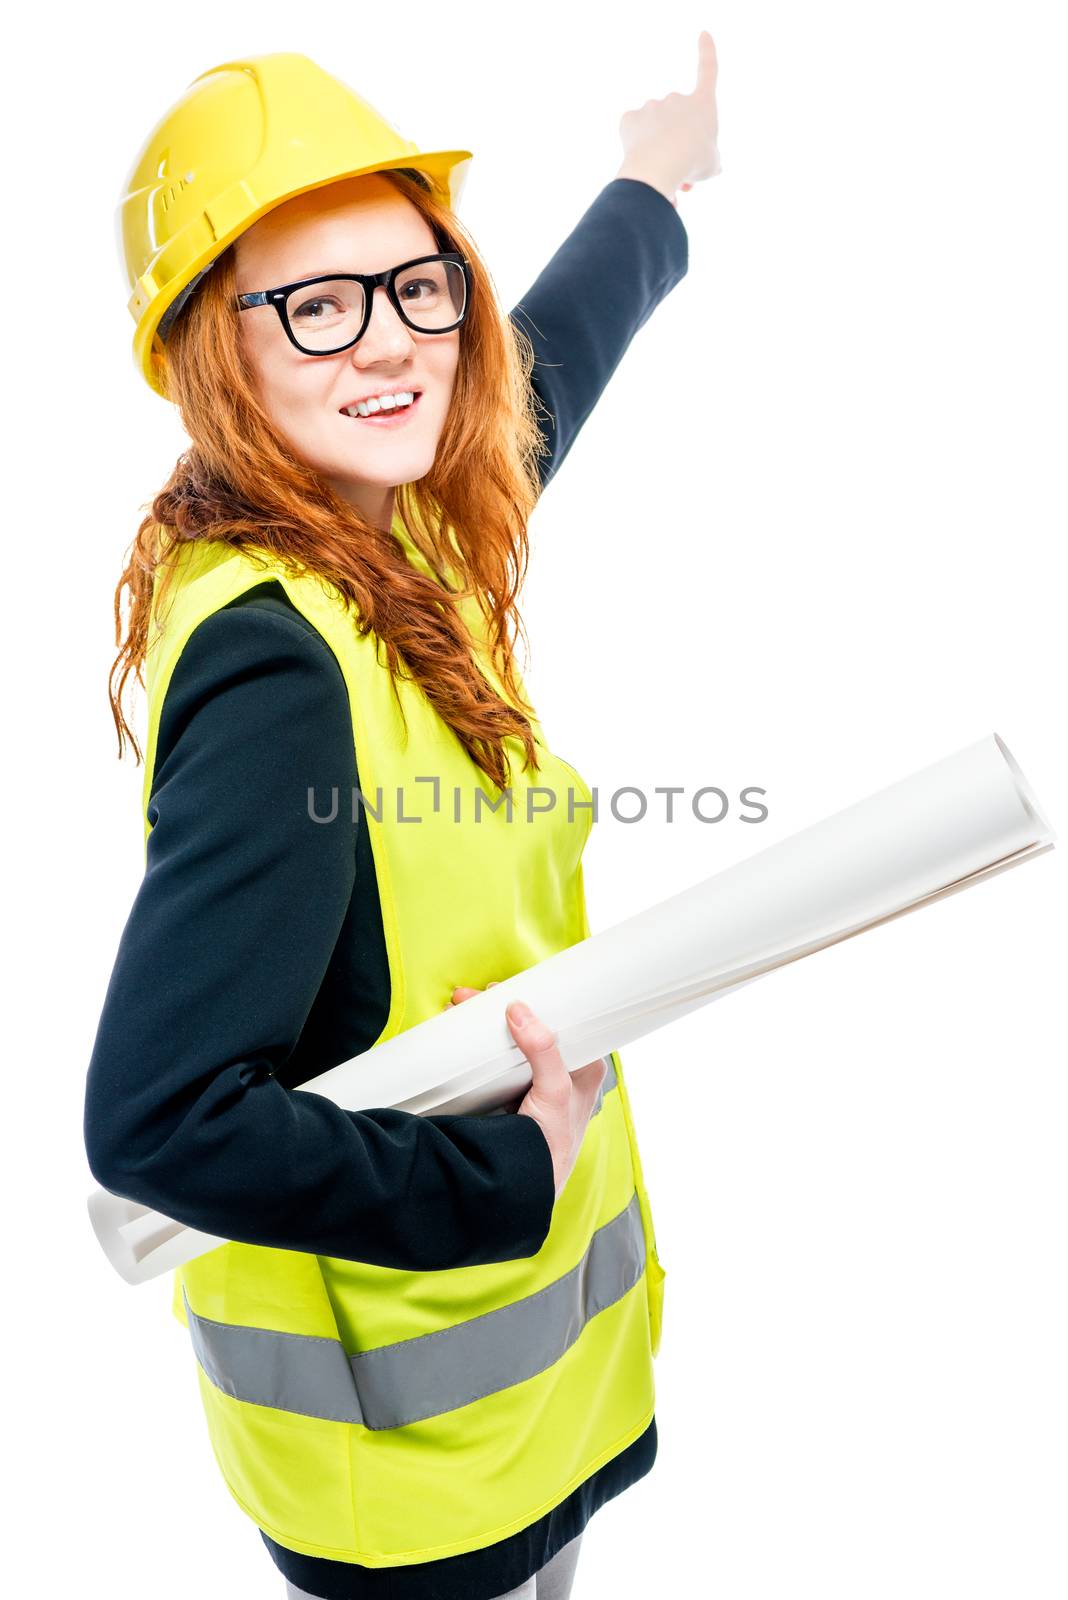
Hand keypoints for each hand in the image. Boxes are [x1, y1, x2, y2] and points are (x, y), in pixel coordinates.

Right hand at [450, 986, 607, 1198]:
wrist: (523, 1187)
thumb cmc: (552, 1145)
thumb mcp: (555, 1095)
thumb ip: (545, 1053)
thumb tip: (521, 1011)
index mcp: (584, 1065)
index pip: (563, 1018)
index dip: (536, 998)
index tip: (502, 989)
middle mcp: (561, 1068)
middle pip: (531, 1024)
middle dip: (496, 1007)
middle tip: (466, 998)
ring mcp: (533, 1078)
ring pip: (510, 1038)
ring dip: (483, 1023)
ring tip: (456, 1010)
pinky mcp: (512, 1090)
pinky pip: (496, 1057)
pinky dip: (477, 1044)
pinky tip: (458, 1034)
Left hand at [615, 29, 721, 206]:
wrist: (659, 167)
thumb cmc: (691, 163)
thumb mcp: (711, 164)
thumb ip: (708, 156)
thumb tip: (699, 162)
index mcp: (702, 104)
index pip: (708, 71)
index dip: (707, 52)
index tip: (703, 34)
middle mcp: (676, 99)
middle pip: (677, 120)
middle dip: (678, 143)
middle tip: (679, 168)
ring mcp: (652, 106)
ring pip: (655, 130)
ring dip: (658, 149)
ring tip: (660, 169)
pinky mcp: (630, 118)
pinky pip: (634, 133)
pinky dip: (637, 146)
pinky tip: (642, 158)